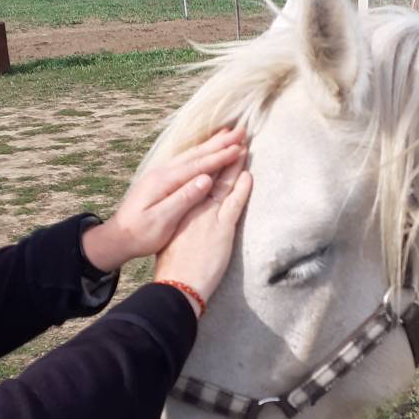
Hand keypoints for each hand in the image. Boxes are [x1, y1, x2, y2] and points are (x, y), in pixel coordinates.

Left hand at [81, 127, 246, 272]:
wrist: (117, 237)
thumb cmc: (140, 234)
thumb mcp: (162, 220)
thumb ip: (183, 198)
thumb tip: (206, 180)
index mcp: (164, 181)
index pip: (198, 166)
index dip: (220, 156)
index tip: (240, 148)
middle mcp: (162, 172)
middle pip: (196, 154)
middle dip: (219, 143)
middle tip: (241, 131)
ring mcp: (160, 174)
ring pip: (191, 155)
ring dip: (211, 144)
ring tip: (227, 134)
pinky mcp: (160, 180)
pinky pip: (185, 161)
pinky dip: (200, 153)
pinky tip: (205, 149)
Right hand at [154, 155, 252, 314]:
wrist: (177, 285)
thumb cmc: (172, 266)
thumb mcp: (171, 236)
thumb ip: (182, 222)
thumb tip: (187, 215)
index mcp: (180, 207)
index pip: (196, 177)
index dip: (206, 160)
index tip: (213, 144)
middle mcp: (193, 207)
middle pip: (210, 174)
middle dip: (222, 153)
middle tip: (233, 133)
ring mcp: (208, 216)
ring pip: (224, 184)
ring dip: (234, 164)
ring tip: (243, 146)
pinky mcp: (222, 229)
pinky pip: (235, 203)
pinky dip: (242, 188)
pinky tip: (248, 175)